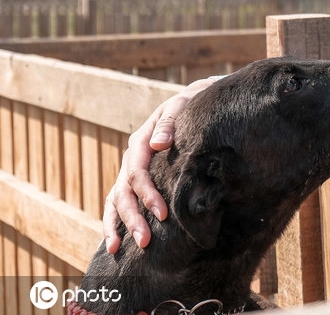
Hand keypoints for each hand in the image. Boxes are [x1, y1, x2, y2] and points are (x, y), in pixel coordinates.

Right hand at [102, 78, 214, 252]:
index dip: (148, 195)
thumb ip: (169, 123)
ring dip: (116, 225)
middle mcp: (131, 159)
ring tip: (114, 250)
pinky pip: (119, 202)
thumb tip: (158, 143)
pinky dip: (115, 221)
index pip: (137, 174)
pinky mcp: (136, 179)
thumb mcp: (180, 107)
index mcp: (140, 142)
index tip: (163, 214)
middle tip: (144, 241)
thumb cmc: (189, 106)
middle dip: (132, 218)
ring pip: (115, 200)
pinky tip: (116, 242)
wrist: (191, 103)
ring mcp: (130, 170)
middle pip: (124, 192)